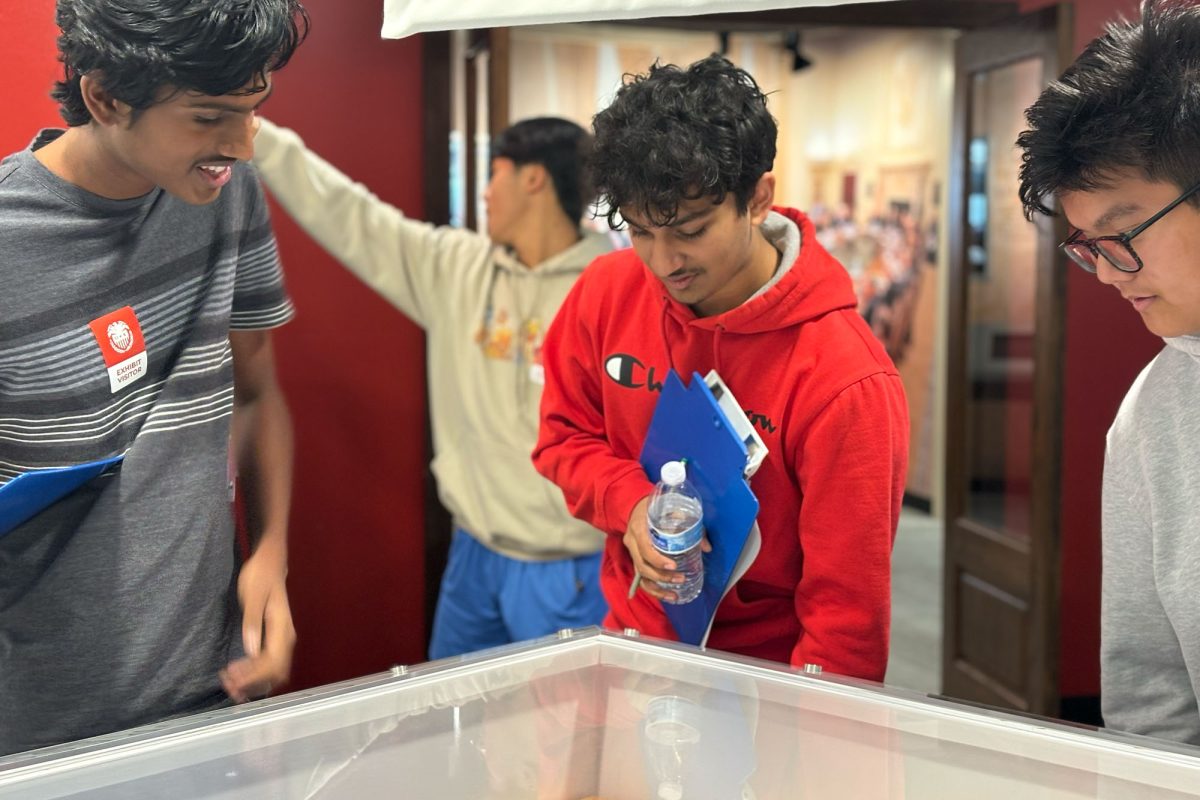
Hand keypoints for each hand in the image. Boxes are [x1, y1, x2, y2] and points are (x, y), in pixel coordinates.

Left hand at [220, 541, 295, 701]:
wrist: (270, 562)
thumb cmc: (260, 576)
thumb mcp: (253, 595)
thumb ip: (251, 622)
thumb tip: (251, 651)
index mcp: (282, 627)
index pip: (273, 661)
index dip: (254, 675)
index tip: (232, 679)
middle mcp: (286, 636)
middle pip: (276, 671)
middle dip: (254, 682)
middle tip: (229, 686)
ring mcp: (282, 638)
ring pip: (275, 670)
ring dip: (255, 681)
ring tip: (231, 684)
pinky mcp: (275, 638)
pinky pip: (270, 663)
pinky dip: (256, 674)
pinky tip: (240, 675)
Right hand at [623, 496, 710, 601]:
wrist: (637, 506)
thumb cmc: (657, 508)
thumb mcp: (673, 510)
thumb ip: (690, 526)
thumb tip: (707, 547)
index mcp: (639, 528)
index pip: (644, 549)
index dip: (657, 560)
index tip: (673, 566)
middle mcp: (632, 542)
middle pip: (642, 566)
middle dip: (661, 576)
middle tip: (680, 579)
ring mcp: (632, 552)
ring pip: (640, 576)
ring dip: (657, 588)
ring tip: (674, 595)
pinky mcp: (636, 560)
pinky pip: (641, 579)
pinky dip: (654, 590)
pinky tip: (667, 596)